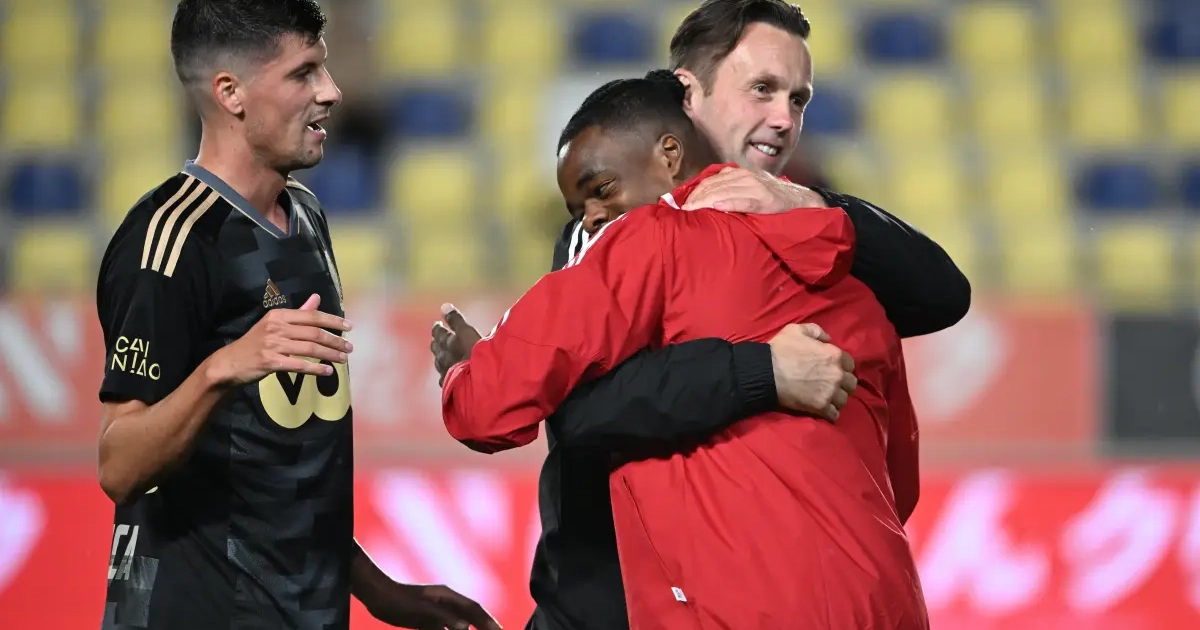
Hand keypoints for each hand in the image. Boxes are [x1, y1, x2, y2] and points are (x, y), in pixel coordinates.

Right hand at [205, 294, 351, 385]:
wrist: (229, 363)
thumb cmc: (255, 343)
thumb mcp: (274, 324)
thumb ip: (298, 313)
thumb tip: (316, 298)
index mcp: (279, 315)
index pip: (312, 316)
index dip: (333, 321)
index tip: (349, 327)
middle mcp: (277, 327)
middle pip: (314, 333)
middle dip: (335, 340)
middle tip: (349, 348)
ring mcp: (273, 344)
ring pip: (310, 349)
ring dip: (330, 354)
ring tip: (343, 359)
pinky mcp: (270, 362)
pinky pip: (299, 365)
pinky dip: (315, 369)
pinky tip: (327, 371)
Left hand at [371, 583, 501, 629]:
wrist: (376, 595)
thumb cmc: (397, 600)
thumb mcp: (421, 611)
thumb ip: (444, 619)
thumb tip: (465, 627)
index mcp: (448, 596)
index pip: (475, 610)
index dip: (489, 622)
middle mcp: (445, 602)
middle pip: (470, 616)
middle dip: (484, 627)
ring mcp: (436, 610)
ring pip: (459, 623)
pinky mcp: (426, 618)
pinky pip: (445, 628)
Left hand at [431, 303, 482, 385]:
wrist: (479, 381)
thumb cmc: (477, 355)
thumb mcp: (468, 332)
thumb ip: (456, 320)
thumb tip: (444, 306)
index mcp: (448, 342)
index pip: (439, 332)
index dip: (438, 328)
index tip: (437, 324)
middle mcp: (443, 356)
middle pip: (436, 347)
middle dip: (437, 341)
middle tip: (438, 337)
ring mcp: (445, 371)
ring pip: (438, 361)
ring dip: (439, 356)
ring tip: (441, 354)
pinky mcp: (449, 384)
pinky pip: (443, 376)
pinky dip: (445, 371)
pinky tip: (447, 373)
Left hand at [681, 166, 826, 213]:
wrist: (803, 202)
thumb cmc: (774, 200)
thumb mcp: (749, 190)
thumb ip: (730, 192)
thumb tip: (705, 204)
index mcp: (739, 174)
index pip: (710, 181)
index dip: (694, 193)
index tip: (681, 206)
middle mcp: (745, 176)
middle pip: (713, 186)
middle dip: (695, 199)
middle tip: (682, 213)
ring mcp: (756, 186)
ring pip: (724, 191)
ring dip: (706, 201)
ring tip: (692, 212)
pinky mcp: (765, 199)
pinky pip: (743, 200)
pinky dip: (729, 203)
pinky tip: (716, 207)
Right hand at [768, 323, 857, 420]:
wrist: (766, 372)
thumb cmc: (780, 350)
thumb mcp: (796, 330)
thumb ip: (816, 331)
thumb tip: (828, 338)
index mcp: (833, 355)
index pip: (850, 364)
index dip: (842, 367)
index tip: (834, 370)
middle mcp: (836, 374)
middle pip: (851, 383)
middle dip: (843, 384)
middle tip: (832, 385)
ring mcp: (830, 392)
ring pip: (844, 399)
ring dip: (837, 399)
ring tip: (828, 398)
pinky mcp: (821, 406)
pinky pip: (834, 414)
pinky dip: (831, 413)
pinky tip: (824, 411)